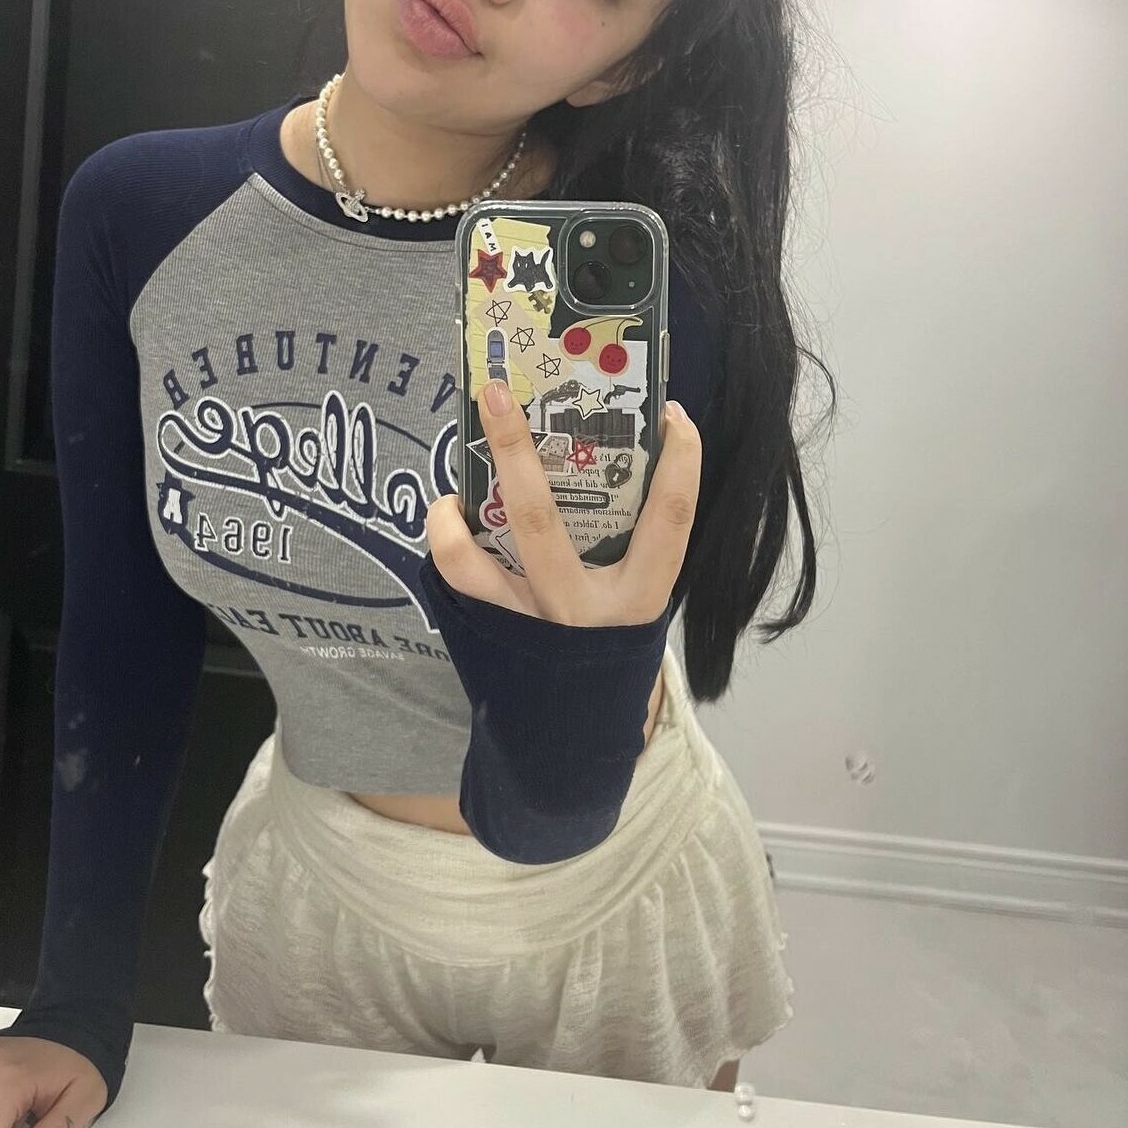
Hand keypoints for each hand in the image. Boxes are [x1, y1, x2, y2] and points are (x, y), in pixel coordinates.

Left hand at [426, 382, 700, 627]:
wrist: (576, 733)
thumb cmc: (610, 641)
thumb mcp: (637, 595)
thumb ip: (632, 540)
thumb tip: (612, 451)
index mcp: (641, 595)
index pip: (671, 518)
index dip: (681, 462)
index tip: (672, 412)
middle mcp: (584, 608)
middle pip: (542, 520)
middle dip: (514, 449)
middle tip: (496, 393)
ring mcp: (532, 622)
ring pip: (476, 560)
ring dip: (453, 513)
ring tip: (451, 488)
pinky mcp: (494, 633)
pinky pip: (457, 581)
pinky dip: (446, 540)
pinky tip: (451, 518)